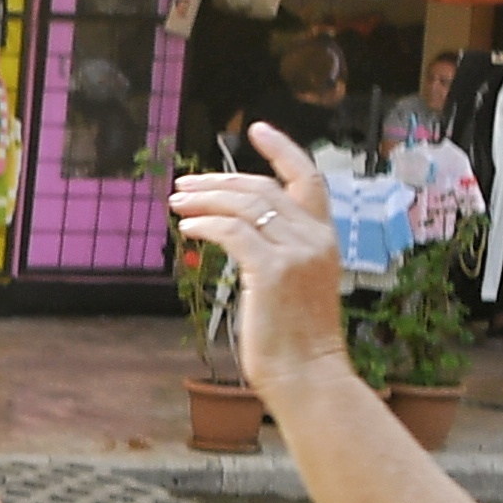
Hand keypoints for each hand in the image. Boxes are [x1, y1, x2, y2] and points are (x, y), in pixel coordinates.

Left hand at [168, 123, 347, 379]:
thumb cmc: (294, 339)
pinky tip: (187, 228)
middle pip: (262, 188)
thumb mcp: (293, 285)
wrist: (307, 374)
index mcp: (325, 238)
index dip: (282, 149)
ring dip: (204, 199)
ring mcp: (297, 252)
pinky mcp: (274, 270)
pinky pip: (232, 232)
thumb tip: (236, 232)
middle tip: (184, 185)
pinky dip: (205, 224)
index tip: (257, 128)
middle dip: (219, 182)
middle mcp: (315, 238)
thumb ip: (277, 253)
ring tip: (176, 204)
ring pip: (244, 205)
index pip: (309, 178)